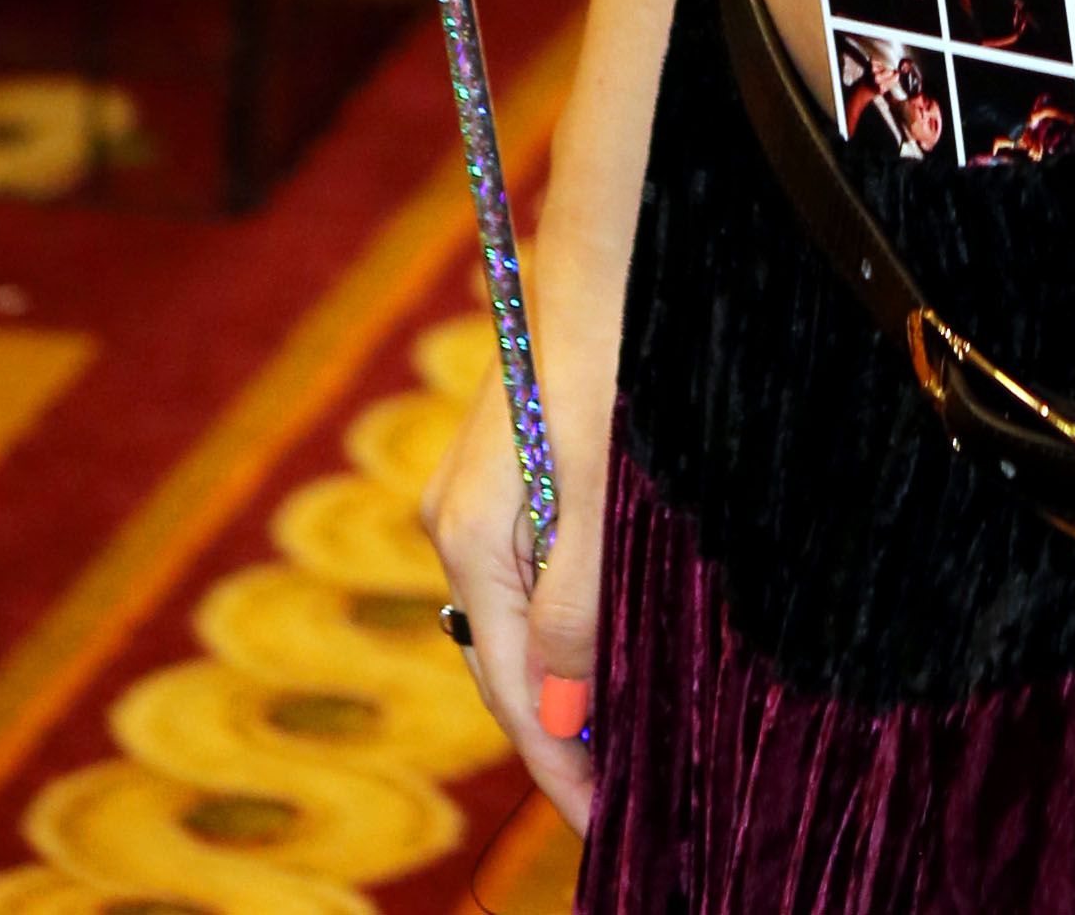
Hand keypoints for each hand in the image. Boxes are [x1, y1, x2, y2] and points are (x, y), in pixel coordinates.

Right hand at [422, 344, 606, 832]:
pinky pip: (525, 575)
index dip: (557, 762)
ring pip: (516, 620)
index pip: (512, 686)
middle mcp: (453, 523)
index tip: (604, 821)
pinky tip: (603, 642)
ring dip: (563, 679)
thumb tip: (564, 719)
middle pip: (505, 661)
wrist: (602, 254)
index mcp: (466, 538)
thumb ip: (577, 606)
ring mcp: (474, 497)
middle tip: (620, 795)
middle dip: (558, 732)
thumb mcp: (599, 495)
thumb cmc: (604, 363)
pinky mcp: (504, 474)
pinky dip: (562, 620)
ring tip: (621, 737)